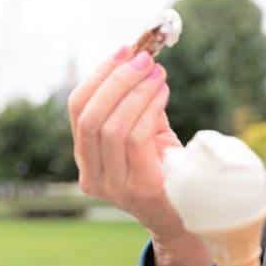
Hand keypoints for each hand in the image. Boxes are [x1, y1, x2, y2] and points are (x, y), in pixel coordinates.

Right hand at [67, 45, 186, 242]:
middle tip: (145, 59)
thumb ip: (135, 103)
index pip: (77, 110)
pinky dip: (148, 109)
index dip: (98, 76)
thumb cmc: (165, 168)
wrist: (188, 215)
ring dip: (136, 92)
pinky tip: (162, 94)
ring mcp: (112, 186)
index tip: (124, 50)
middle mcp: (91, 176)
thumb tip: (141, 57)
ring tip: (158, 75)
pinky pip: (135, 139)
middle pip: (90, 117)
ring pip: (111, 127)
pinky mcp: (138, 189)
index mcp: (86, 158)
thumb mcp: (145, 132)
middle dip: (117, 81)